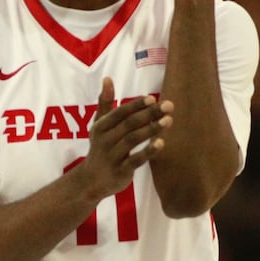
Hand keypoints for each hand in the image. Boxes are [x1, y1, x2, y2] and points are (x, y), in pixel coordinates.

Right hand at [78, 77, 172, 199]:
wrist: (90, 181)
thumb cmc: (100, 148)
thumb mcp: (99, 126)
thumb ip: (105, 103)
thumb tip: (107, 78)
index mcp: (101, 127)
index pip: (120, 113)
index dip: (136, 105)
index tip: (152, 98)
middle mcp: (105, 140)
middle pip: (129, 124)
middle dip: (149, 114)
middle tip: (169, 106)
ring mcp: (112, 156)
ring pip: (133, 140)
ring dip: (151, 129)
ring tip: (169, 121)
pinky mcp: (120, 172)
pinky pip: (135, 160)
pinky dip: (148, 152)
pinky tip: (161, 144)